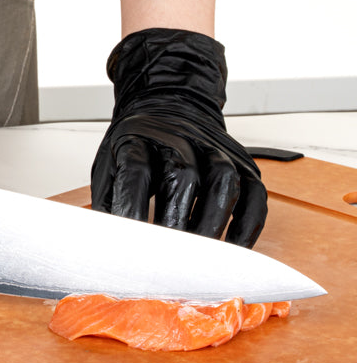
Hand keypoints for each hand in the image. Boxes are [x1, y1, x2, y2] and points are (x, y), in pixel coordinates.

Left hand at [91, 28, 266, 246]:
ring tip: (201, 257)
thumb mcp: (109, 164)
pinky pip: (254, 194)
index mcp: (138, 137)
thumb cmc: (137, 145)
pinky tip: (234, 248)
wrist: (168, 105)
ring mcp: (215, 149)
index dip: (133, 206)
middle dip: (176, 219)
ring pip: (223, 181)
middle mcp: (179, 138)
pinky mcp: (243, 164)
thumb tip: (107, 246)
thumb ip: (108, 202)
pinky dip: (247, 225)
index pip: (136, 170)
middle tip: (170, 256)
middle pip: (183, 175)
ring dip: (213, 222)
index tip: (132, 242)